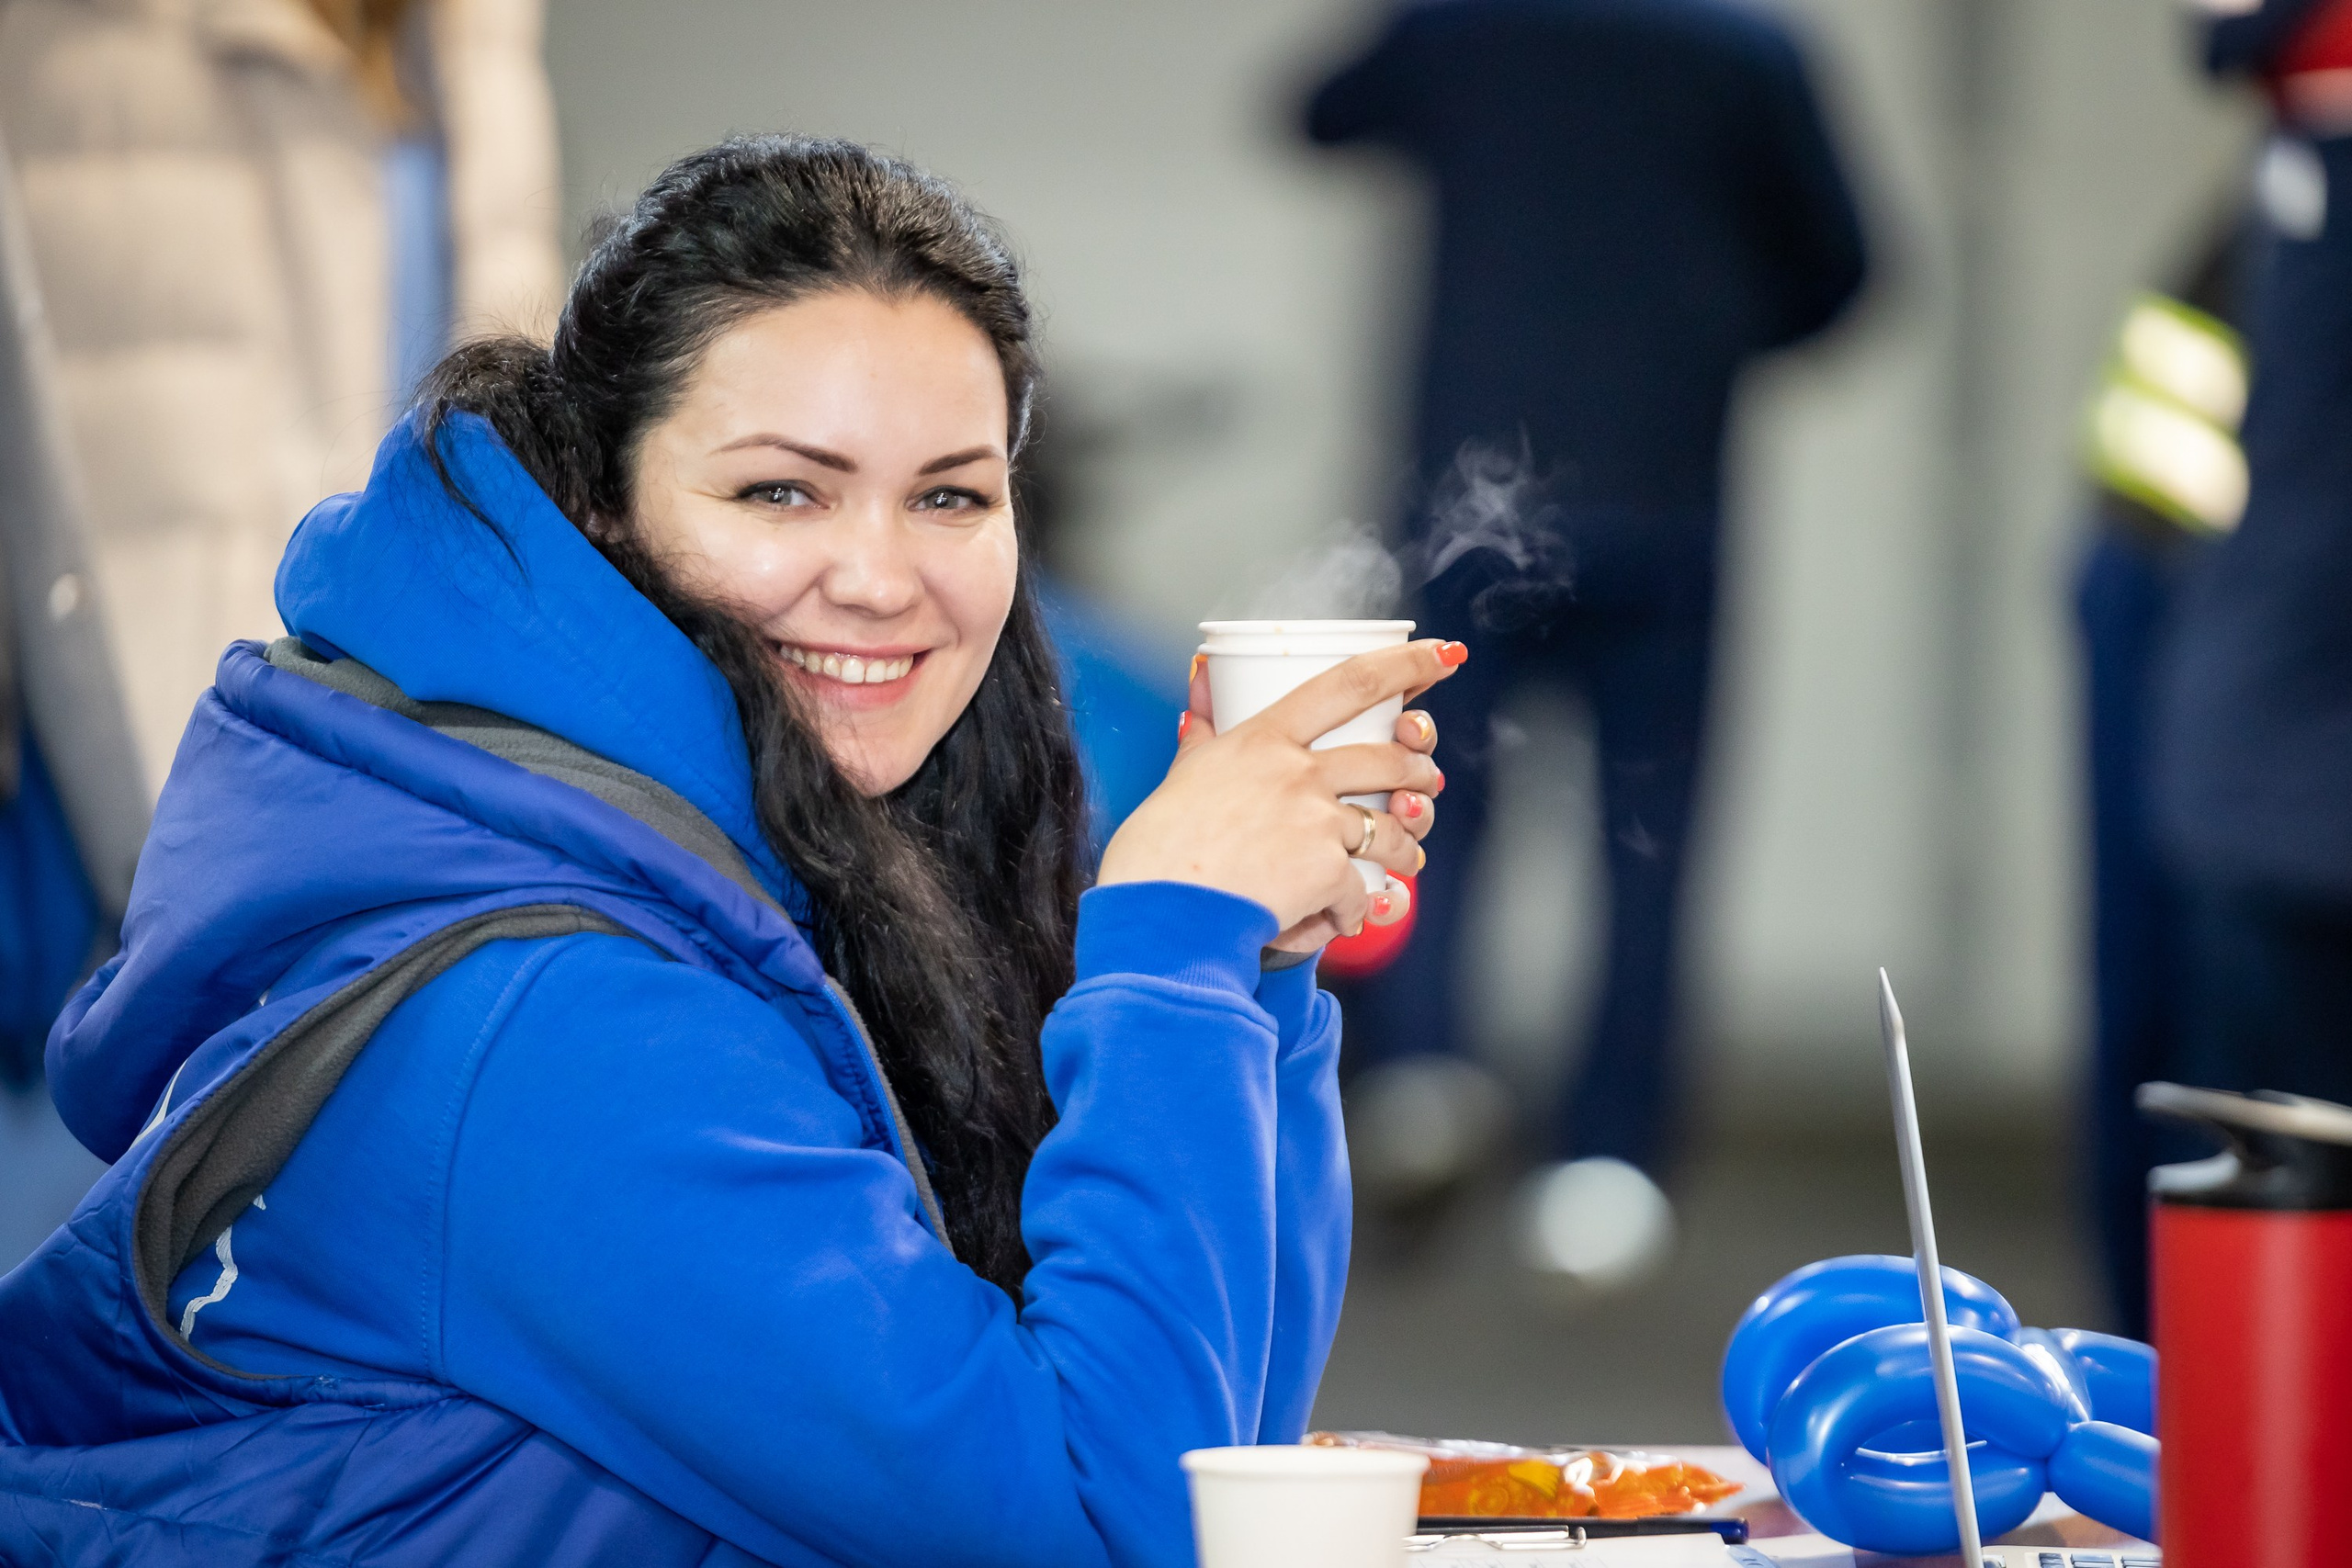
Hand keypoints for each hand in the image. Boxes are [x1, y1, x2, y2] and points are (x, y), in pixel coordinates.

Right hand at [1098, 639, 1462, 948]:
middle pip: (1389, 757)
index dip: (1407, 664)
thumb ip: (1204, 732)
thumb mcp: (1182, 774)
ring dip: (1406, 845)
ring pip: (1391, 825)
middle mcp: (1298, 772)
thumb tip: (1202, 682)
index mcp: (1264, 739)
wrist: (1161, 914)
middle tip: (1426, 782)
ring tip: (1403, 857)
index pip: (1350, 682)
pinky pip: (1362, 889)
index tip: (1442, 655)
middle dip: (1421, 770)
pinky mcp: (1324, 871)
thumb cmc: (1159, 850)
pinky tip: (1343, 916)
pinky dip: (1356, 908)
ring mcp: (1315, 820)